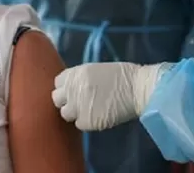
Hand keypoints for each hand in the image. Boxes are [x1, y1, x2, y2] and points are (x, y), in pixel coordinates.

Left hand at [51, 62, 170, 130]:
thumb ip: (80, 79)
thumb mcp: (96, 70)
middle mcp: (73, 89)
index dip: (66, 87)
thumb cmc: (123, 76)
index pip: (58, 82)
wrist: (137, 89)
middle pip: (56, 99)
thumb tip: (72, 87)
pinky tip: (98, 116)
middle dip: (66, 101)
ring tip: (89, 110)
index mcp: (76, 73)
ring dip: (74, 113)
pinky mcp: (87, 121)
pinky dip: (87, 122)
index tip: (73, 91)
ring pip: (65, 113)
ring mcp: (79, 106)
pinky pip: (79, 124)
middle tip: (78, 103)